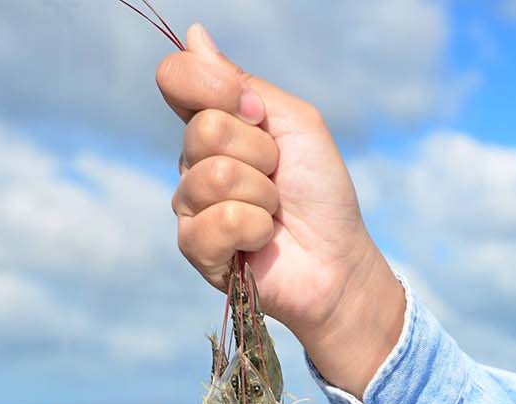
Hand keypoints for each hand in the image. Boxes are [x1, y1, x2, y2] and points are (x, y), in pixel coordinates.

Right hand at [157, 24, 404, 395]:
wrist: (338, 258)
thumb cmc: (321, 191)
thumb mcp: (295, 123)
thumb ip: (243, 84)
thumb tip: (193, 34)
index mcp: (214, 123)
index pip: (177, 78)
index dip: (214, 87)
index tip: (256, 112)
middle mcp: (194, 160)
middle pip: (204, 129)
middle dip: (259, 152)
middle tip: (279, 176)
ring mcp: (191, 206)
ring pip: (212, 176)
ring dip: (261, 193)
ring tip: (274, 211)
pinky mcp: (196, 248)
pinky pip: (215, 222)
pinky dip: (253, 228)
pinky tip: (262, 240)